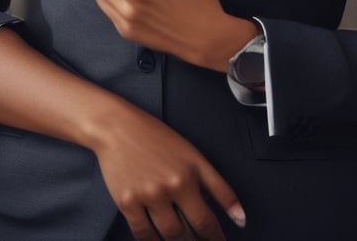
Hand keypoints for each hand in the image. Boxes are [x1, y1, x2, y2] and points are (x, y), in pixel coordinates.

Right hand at [92, 99, 244, 238]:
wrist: (116, 127)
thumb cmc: (154, 137)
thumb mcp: (192, 155)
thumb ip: (217, 186)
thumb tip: (239, 218)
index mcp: (189, 173)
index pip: (208, 220)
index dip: (216, 238)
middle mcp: (170, 185)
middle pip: (189, 232)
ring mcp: (148, 195)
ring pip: (168, 236)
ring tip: (181, 240)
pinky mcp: (127, 202)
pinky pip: (143, 234)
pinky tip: (158, 238)